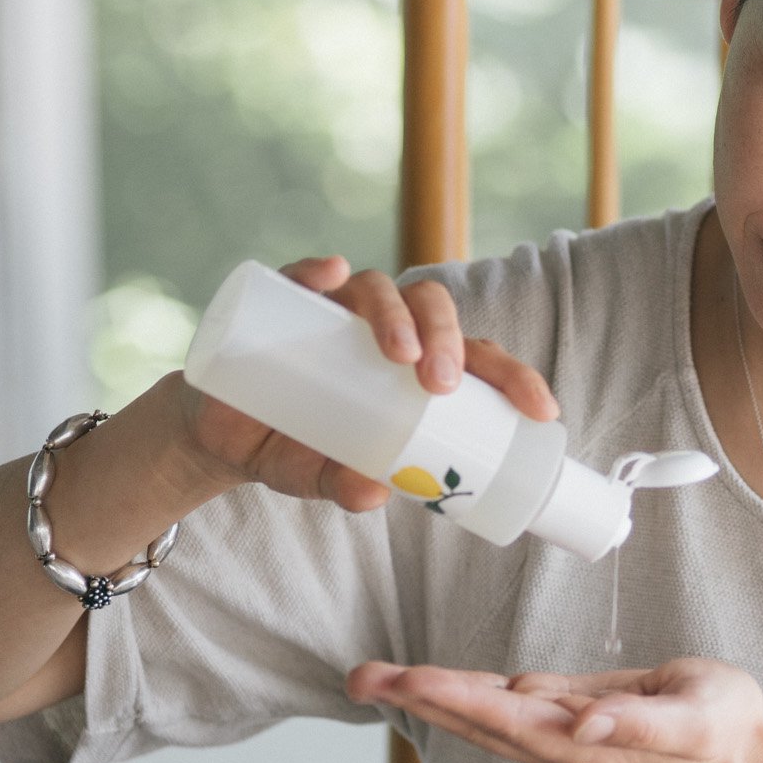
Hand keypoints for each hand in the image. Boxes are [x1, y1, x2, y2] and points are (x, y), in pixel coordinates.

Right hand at [167, 256, 560, 511]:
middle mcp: (384, 330)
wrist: (222, 438)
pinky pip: (303, 275)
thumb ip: (347, 486)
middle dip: (450, 341)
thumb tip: (375, 493)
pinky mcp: (283, 302)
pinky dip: (316, 269)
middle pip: (434, 311)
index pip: (478, 360)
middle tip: (443, 386)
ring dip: (396, 314)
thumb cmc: (294, 451)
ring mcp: (334, 311)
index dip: (514, 378)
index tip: (541, 411)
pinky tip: (328, 275)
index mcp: (417, 369)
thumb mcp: (323, 479)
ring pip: (378, 290)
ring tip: (401, 357)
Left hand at [345, 657, 762, 762]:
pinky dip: (460, 694)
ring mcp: (554, 742)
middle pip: (474, 721)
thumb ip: (636, 723)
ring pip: (479, 716)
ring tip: (374, 676)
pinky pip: (501, 709)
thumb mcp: (692, 718)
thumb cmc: (719, 724)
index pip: (504, 718)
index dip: (455, 697)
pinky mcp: (560, 726)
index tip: (409, 680)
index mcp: (583, 748)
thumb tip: (581, 727)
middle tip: (361, 676)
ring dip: (427, 696)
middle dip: (418, 698)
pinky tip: (428, 684)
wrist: (734, 749)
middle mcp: (557, 750)